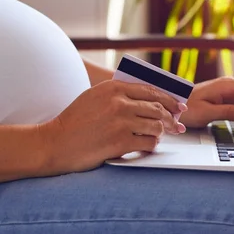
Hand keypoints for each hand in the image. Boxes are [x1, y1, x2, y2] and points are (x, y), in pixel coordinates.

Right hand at [38, 80, 186, 172]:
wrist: (55, 143)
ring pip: (156, 126)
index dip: (169, 99)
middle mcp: (119, 102)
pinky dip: (151, 145)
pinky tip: (148, 146)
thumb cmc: (74, 120)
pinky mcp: (120, 142)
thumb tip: (150, 99)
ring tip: (159, 137)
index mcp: (113, 87)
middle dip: (171, 118)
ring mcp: (120, 123)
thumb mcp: (94, 97)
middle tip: (177, 125)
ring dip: (161, 133)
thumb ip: (118, 94)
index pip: (151, 90)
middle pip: (157, 108)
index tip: (178, 106)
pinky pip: (147, 143)